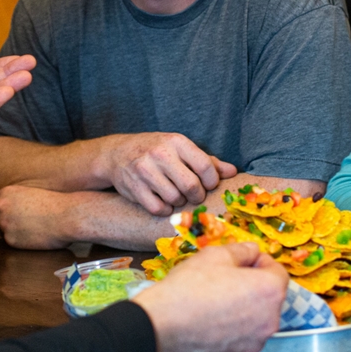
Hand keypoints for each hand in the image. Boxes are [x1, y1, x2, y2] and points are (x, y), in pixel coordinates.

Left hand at [0, 185, 76, 249]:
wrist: (67, 216)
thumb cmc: (56, 204)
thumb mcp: (30, 193)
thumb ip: (12, 201)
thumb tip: (3, 212)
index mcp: (6, 193)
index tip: (0, 218)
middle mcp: (1, 207)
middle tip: (12, 228)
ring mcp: (4, 223)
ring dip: (8, 233)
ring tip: (28, 229)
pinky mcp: (11, 239)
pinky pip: (10, 242)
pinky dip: (19, 241)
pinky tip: (33, 236)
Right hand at [96, 132, 236, 215]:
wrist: (117, 153)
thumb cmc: (157, 150)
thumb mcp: (180, 149)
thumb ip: (207, 161)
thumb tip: (233, 171)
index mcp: (177, 142)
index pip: (205, 166)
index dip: (212, 181)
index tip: (208, 185)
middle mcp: (160, 154)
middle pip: (191, 186)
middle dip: (197, 196)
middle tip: (193, 194)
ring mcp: (145, 170)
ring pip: (175, 199)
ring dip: (179, 202)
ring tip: (175, 194)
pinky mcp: (134, 187)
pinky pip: (158, 208)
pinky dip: (164, 209)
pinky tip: (162, 201)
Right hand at [133, 242, 287, 351]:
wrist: (163, 325)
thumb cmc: (190, 287)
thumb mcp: (216, 255)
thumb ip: (242, 249)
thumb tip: (252, 251)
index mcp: (269, 291)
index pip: (278, 271)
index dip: (261, 261)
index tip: (244, 260)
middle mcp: (270, 319)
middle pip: (270, 295)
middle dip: (254, 283)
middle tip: (227, 277)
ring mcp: (256, 340)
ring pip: (258, 315)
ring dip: (245, 304)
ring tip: (217, 297)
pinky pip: (245, 332)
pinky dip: (236, 323)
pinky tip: (213, 316)